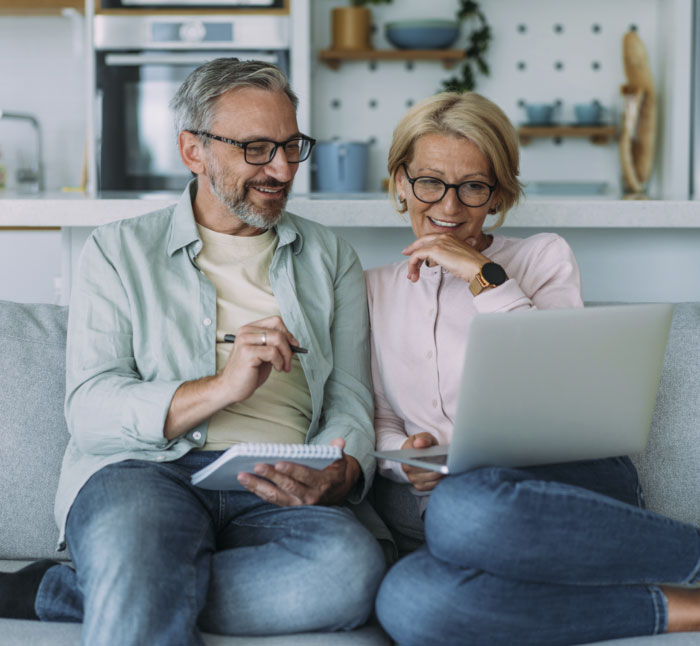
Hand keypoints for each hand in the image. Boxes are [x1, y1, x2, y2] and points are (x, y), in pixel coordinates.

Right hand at [218, 316, 300, 405]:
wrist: (231, 387)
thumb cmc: (248, 372)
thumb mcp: (264, 354)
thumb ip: (275, 345)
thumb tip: (293, 342)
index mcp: (249, 330)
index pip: (275, 321)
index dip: (288, 333)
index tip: (293, 345)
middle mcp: (246, 332)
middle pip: (278, 330)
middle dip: (289, 347)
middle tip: (289, 360)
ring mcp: (245, 341)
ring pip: (277, 339)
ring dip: (286, 355)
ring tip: (283, 366)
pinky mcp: (247, 352)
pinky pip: (273, 352)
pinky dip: (279, 362)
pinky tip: (276, 368)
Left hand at [237, 438, 360, 505]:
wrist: (337, 492)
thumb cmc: (334, 471)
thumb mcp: (340, 460)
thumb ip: (337, 450)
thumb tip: (339, 442)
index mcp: (322, 483)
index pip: (305, 477)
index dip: (292, 470)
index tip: (279, 463)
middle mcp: (309, 497)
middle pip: (287, 486)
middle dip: (271, 476)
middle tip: (257, 466)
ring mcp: (298, 504)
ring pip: (275, 496)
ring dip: (258, 486)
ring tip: (242, 476)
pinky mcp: (289, 506)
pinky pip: (271, 499)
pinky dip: (258, 491)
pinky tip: (246, 482)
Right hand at [400, 432, 444, 491]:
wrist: (416, 454)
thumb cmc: (421, 444)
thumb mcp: (422, 437)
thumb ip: (423, 439)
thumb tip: (420, 443)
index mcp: (405, 455)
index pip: (414, 460)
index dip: (427, 461)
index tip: (438, 460)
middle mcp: (406, 468)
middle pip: (424, 471)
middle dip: (438, 468)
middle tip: (449, 465)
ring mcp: (412, 478)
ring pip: (430, 479)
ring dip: (441, 475)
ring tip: (450, 469)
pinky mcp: (419, 486)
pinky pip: (431, 486)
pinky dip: (440, 481)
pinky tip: (447, 475)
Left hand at [402, 233, 489, 283]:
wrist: (478, 268)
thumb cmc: (473, 266)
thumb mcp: (460, 257)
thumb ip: (452, 255)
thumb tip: (448, 260)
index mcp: (450, 236)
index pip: (429, 239)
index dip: (419, 246)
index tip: (412, 254)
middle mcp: (443, 236)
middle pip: (421, 243)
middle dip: (412, 252)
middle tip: (408, 262)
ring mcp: (439, 242)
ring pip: (417, 251)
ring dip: (412, 265)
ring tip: (412, 276)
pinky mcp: (434, 250)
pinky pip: (416, 256)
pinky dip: (412, 265)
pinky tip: (414, 274)